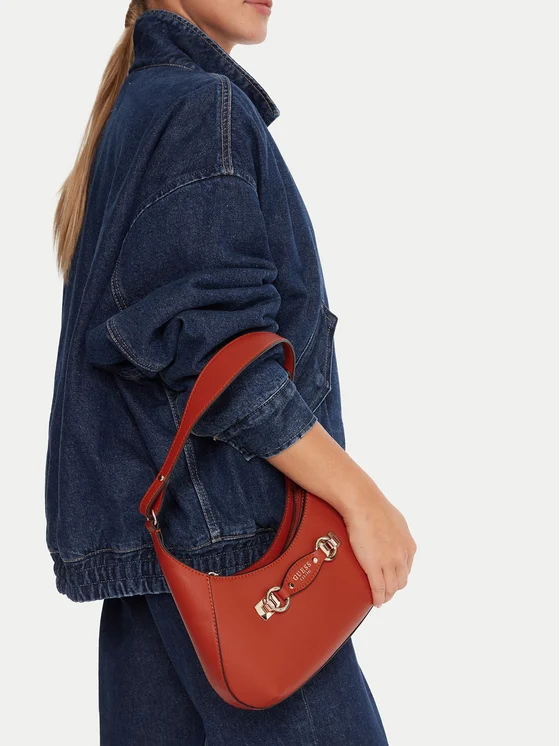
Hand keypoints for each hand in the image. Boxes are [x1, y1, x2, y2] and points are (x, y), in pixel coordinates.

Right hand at [341, 480, 416, 607]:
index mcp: (408, 545)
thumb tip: (393, 534)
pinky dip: (378, 598)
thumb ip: (397, 532)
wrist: (363, 503)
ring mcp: (389, 562)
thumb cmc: (374, 506)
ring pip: (391, 587)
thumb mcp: (396, 520)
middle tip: (385, 591)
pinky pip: (378, 588)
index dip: (399, 577)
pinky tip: (375, 602)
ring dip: (386, 595)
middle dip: (394, 588)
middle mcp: (402, 555)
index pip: (407, 569)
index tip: (392, 579)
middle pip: (401, 581)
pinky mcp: (373, 565)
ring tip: (380, 599)